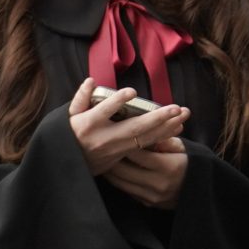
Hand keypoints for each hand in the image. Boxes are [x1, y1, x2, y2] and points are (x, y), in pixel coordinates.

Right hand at [66, 77, 187, 177]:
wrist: (65, 167)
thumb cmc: (68, 136)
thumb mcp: (67, 117)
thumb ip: (80, 98)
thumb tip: (91, 80)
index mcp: (88, 125)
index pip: (104, 111)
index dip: (117, 101)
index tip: (132, 92)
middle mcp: (104, 138)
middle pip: (133, 128)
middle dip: (157, 118)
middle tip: (177, 108)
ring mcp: (114, 149)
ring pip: (144, 138)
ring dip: (166, 126)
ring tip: (183, 115)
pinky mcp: (122, 156)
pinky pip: (145, 146)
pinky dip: (162, 137)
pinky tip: (177, 129)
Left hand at [103, 140, 189, 209]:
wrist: (200, 192)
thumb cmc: (191, 164)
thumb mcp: (182, 148)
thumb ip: (165, 140)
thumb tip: (148, 132)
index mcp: (168, 166)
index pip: (138, 154)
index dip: (124, 143)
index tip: (115, 134)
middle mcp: (158, 183)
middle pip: (124, 170)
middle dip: (110, 158)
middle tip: (102, 146)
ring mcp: (151, 196)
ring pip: (121, 183)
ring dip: (110, 171)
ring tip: (102, 158)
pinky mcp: (147, 204)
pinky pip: (127, 191)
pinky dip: (118, 181)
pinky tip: (113, 172)